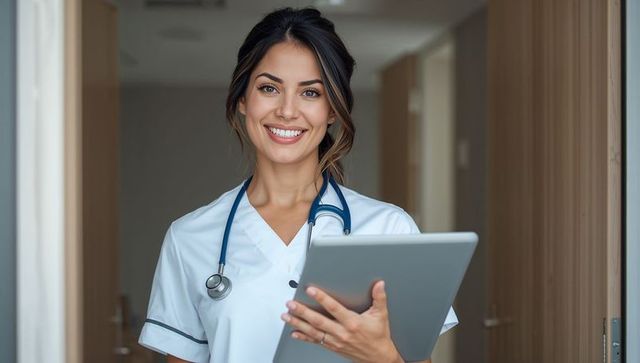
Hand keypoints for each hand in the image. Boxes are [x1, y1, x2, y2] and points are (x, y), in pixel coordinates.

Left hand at [281, 280, 403, 362]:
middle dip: (302, 312)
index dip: (321, 298)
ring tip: (287, 316)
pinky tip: (294, 333)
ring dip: (298, 323)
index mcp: (352, 323)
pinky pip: (315, 341)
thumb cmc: (378, 337)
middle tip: (291, 304)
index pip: (334, 308)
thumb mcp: (381, 315)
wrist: (378, 358)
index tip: (311, 291)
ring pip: (313, 331)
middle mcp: (342, 332)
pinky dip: (303, 337)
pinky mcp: (332, 347)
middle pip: (318, 320)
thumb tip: (379, 285)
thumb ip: (379, 298)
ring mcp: (335, 341)